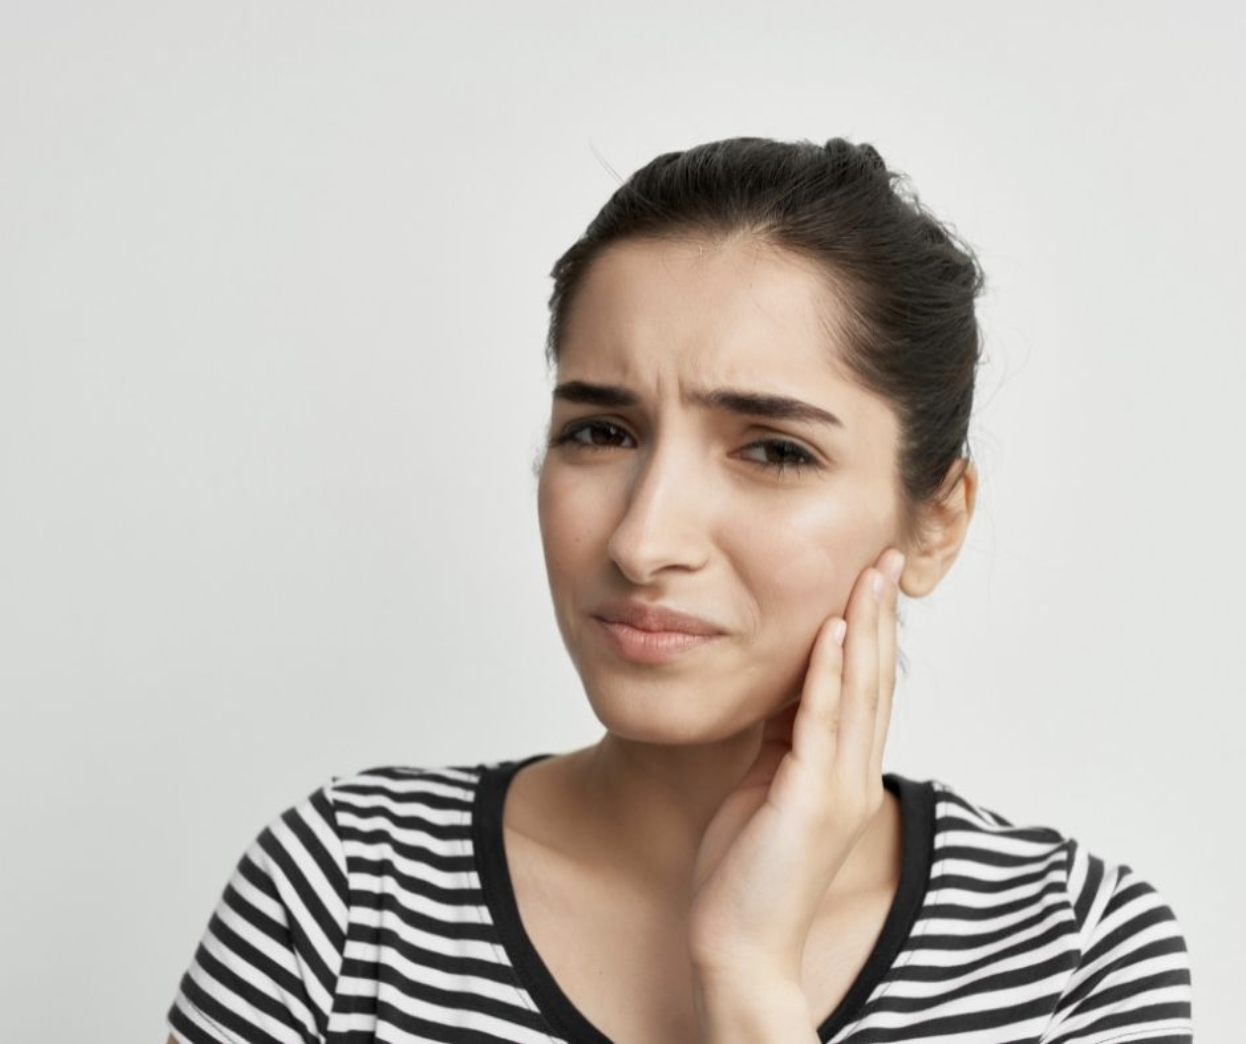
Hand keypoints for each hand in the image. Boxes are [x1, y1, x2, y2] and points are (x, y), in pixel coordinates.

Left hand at [686, 547, 904, 985]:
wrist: (739, 946)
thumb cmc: (744, 871)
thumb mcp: (765, 788)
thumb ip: (781, 741)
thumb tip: (778, 689)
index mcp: (844, 774)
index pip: (865, 687)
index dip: (872, 630)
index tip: (871, 577)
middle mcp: (854, 776)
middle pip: (875, 679)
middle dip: (880, 614)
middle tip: (886, 555)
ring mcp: (839, 789)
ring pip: (859, 691)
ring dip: (865, 628)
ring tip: (870, 573)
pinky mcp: (811, 801)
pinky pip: (822, 723)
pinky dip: (830, 673)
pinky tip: (833, 630)